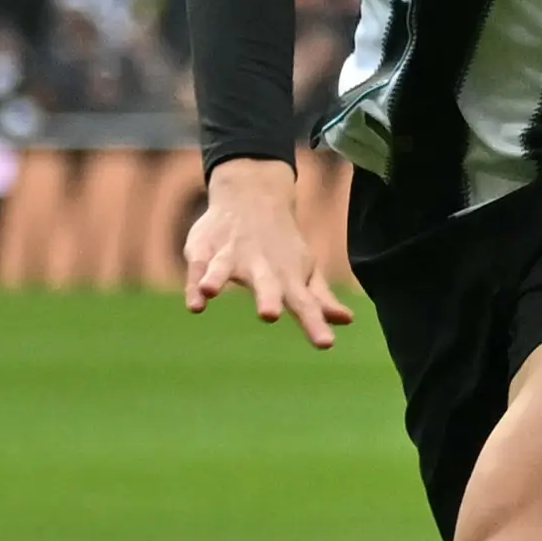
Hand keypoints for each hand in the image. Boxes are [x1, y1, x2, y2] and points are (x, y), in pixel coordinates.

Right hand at [182, 156, 351, 348]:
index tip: (326, 344)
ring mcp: (231, 256)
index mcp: (288, 276)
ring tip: (210, 293)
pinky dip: (194, 281)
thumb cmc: (282, 245)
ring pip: (223, 268)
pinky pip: (197, 267)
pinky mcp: (204, 250)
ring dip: (217, 280)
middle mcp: (261, 266)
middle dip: (268, 298)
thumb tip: (347, 321)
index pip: (304, 304)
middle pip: (265, 284)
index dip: (314, 324)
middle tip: (269, 315)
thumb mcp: (304, 269)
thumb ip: (319, 299)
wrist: (252, 196)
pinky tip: (194, 299)